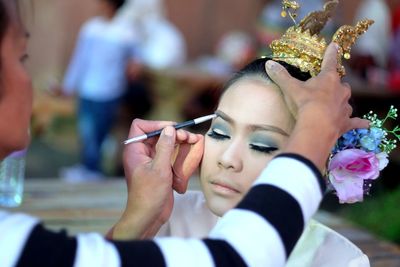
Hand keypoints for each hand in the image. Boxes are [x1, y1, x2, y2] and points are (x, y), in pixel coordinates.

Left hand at [110, 119, 203, 239]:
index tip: (172, 129)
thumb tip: (170, 129)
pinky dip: (179, 151)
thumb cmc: (149, 195)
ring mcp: (150, 160)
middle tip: (187, 137)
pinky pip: (169, 154)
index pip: (141, 126)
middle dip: (173, 133)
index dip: (156, 124)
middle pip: (156, 133)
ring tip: (193, 141)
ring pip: (165, 143)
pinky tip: (190, 151)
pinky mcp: (159, 168)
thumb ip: (165, 147)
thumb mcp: (159, 169)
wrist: (148, 216)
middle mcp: (141, 153)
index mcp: (134, 150)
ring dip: (179, 141)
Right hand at [265, 42, 369, 169]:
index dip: (331, 54)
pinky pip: (355, 122)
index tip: (334, 45)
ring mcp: (345, 106)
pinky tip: (364, 125)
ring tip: (337, 105)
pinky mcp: (346, 122)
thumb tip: (268, 64)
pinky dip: (359, 123)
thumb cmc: (305, 103)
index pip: (330, 62)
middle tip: (329, 88)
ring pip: (346, 101)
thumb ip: (281, 76)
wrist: (317, 125)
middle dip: (337, 85)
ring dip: (342, 102)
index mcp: (328, 79)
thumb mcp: (291, 88)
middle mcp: (341, 90)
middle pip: (342, 84)